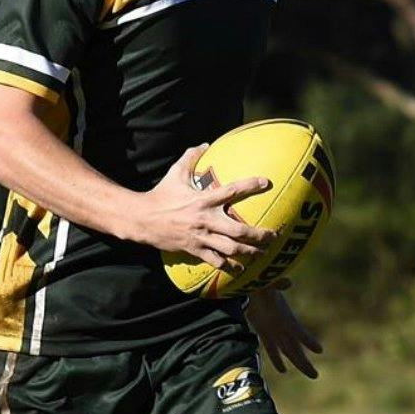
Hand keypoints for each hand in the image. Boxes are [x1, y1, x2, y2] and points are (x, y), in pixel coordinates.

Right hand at [131, 145, 275, 268]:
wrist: (141, 219)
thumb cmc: (159, 195)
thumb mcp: (174, 174)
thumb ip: (191, 158)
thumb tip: (205, 144)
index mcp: (203, 200)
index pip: (231, 191)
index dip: (250, 186)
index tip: (266, 183)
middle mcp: (205, 219)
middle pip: (238, 230)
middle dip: (259, 235)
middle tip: (273, 236)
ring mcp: (200, 236)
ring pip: (230, 248)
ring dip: (249, 252)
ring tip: (262, 253)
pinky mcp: (193, 248)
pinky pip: (215, 260)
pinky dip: (229, 266)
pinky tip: (240, 269)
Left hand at [246, 280, 322, 378]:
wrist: (252, 286)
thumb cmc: (263, 284)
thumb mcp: (270, 285)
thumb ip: (278, 284)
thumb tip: (286, 282)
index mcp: (286, 318)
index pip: (299, 332)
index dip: (308, 341)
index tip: (319, 350)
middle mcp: (283, 327)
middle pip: (295, 349)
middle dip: (303, 363)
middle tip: (314, 376)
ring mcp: (275, 330)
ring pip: (287, 351)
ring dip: (296, 363)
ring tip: (311, 374)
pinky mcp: (264, 331)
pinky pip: (272, 349)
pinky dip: (277, 359)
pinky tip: (283, 370)